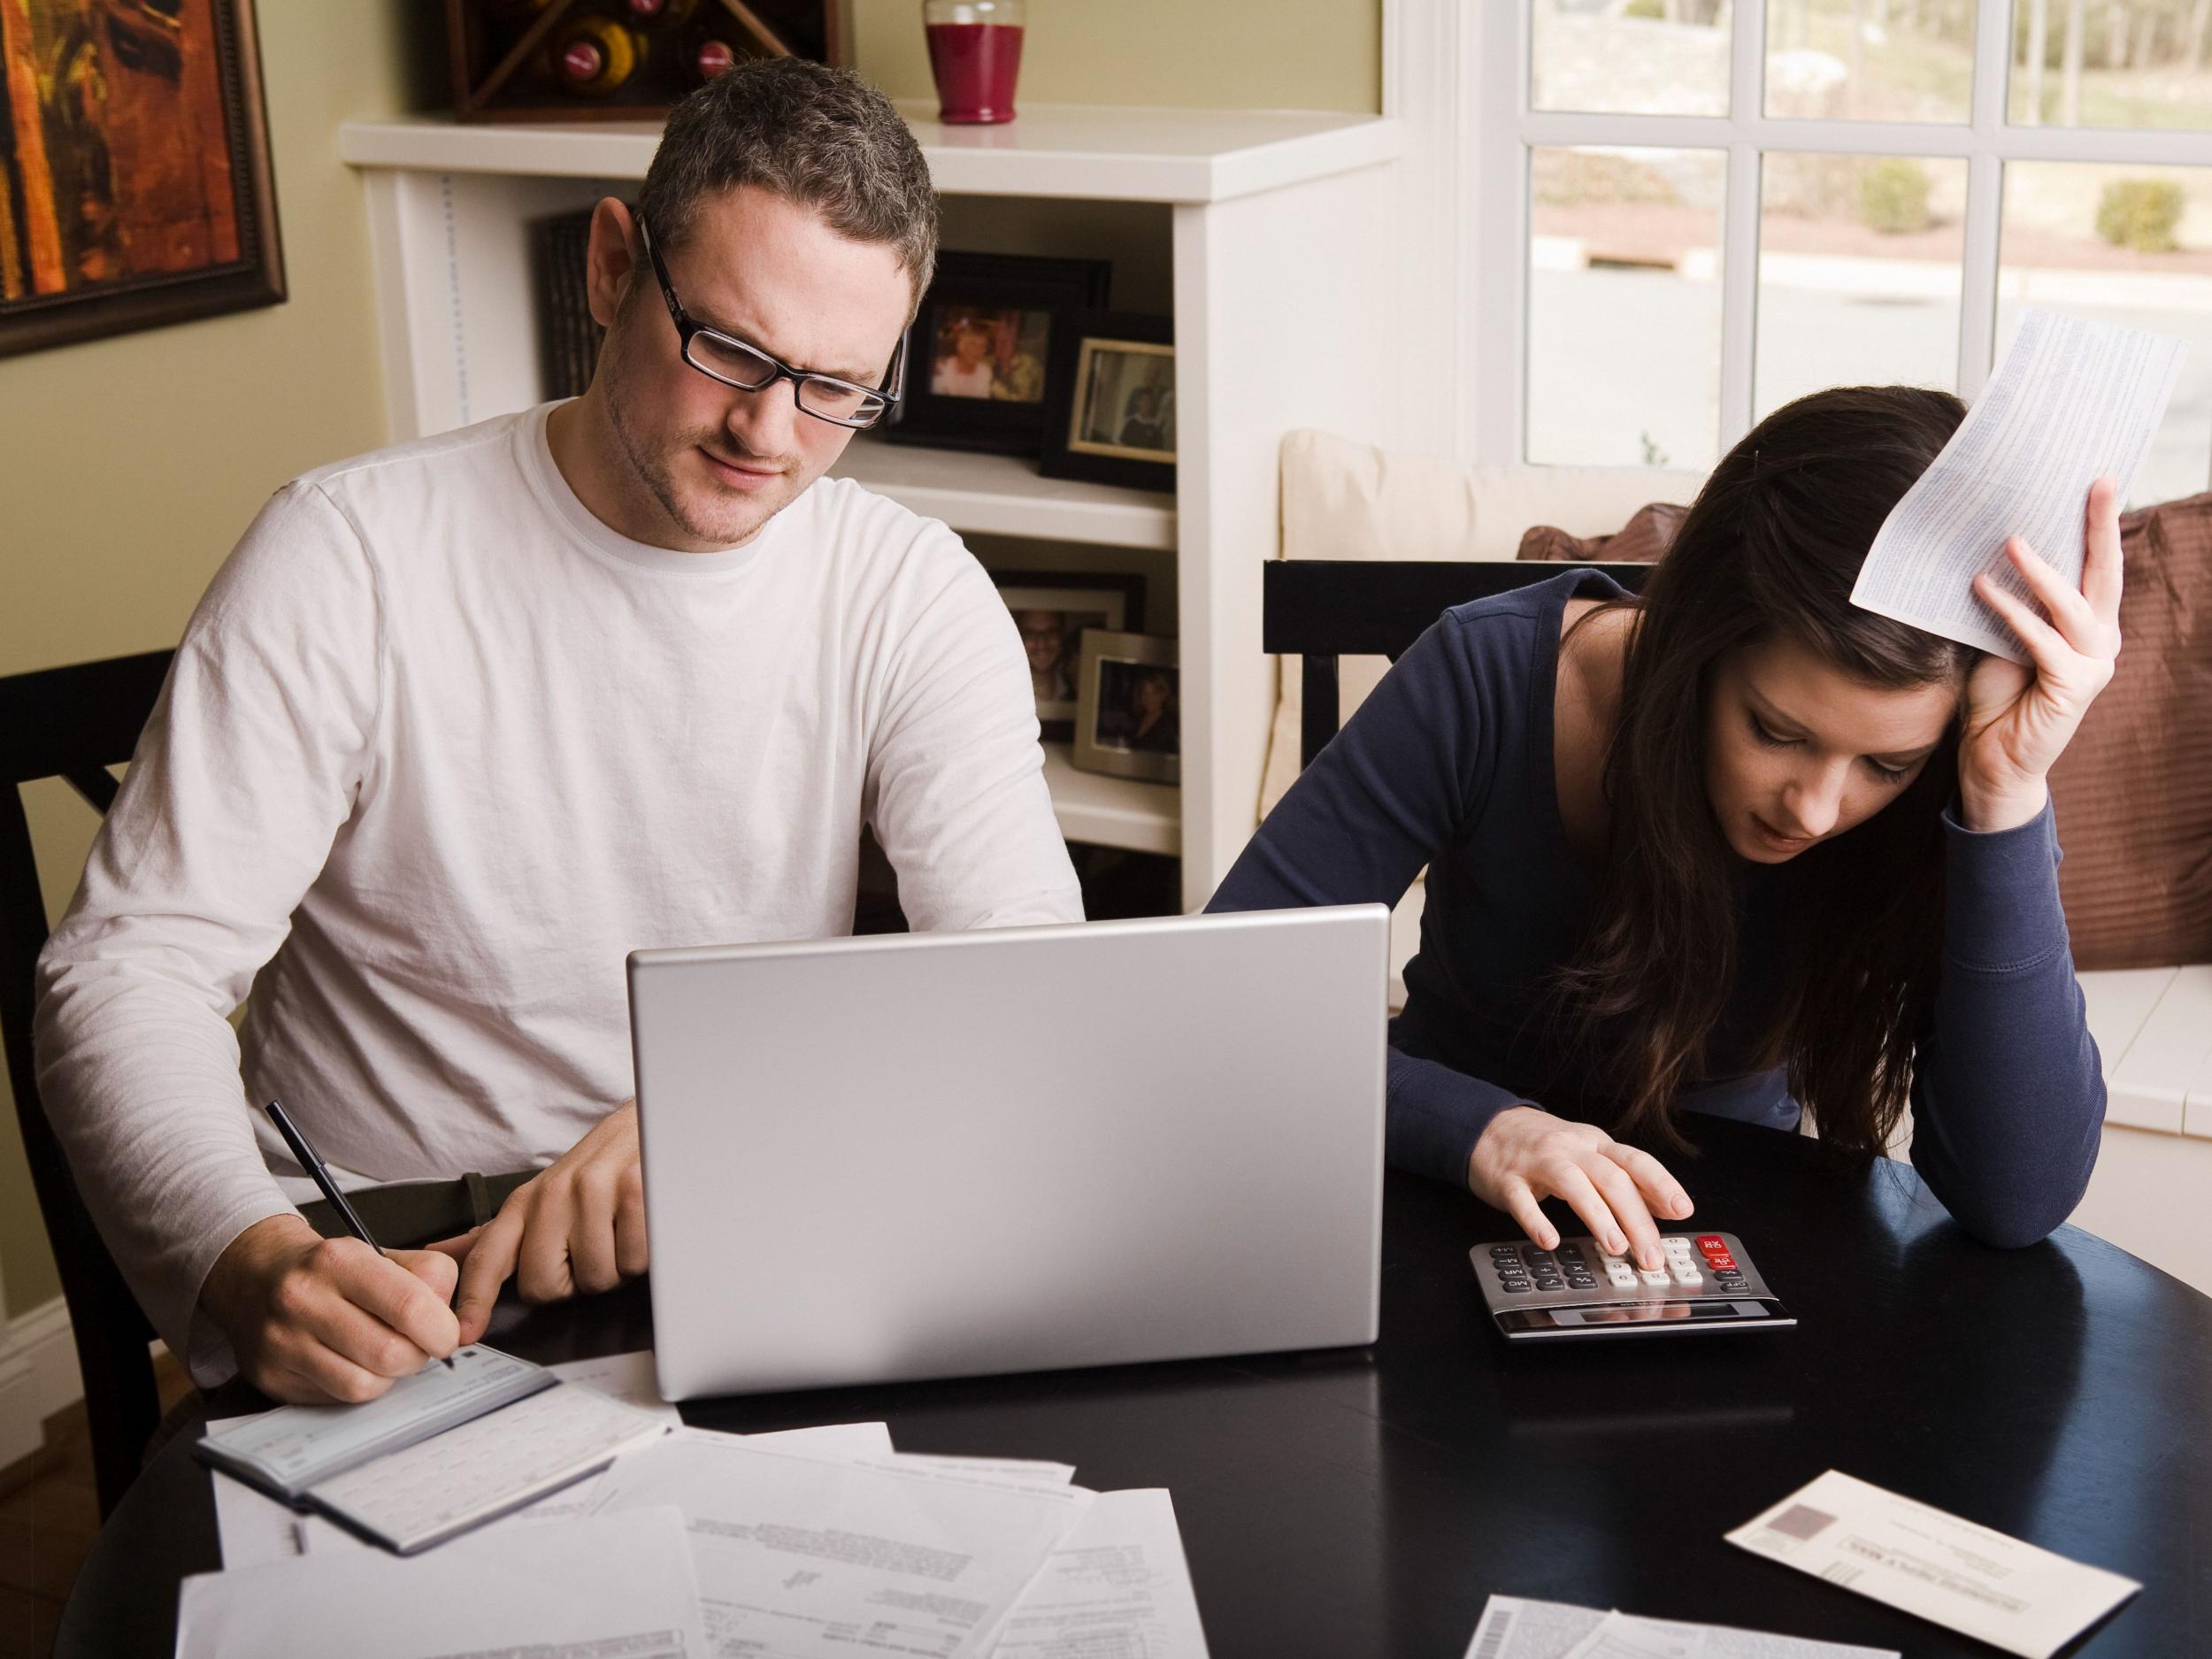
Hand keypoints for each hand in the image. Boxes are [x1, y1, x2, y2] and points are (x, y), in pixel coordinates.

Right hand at [201, 1214, 460, 1403]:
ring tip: (382, 1355)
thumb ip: (431, 1276)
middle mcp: (303, 1299)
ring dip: (387, 1377)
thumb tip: (455, 1322)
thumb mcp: (381, 1253)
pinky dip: (356, 1386)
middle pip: (389, 1354)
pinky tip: (351, 1363)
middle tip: (415, 1347)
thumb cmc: (329, 1270)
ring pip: (363, 1386)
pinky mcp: (271, 1377)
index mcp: (339, 1261)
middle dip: (416, 1357)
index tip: (446, 1336)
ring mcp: (282, 1342)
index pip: (410, 1306)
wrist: (257, 1277)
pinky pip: (335, 1399)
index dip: (441, 1330)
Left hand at [428, 1101, 646, 1343]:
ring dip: (615, 1269)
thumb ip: (497, 1233)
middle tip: (591, 1252)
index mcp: (526, 1201)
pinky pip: (633, 1261)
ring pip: (596, 1279)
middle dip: (573, 1283)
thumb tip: (443, 1252)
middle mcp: (553, 1194)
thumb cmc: (599, 1169)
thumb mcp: (542, 1197)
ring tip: (621, 1234)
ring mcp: (593, 1190)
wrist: (653, 1125)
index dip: (474, 1298)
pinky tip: (643, 1227)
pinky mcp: (635, 1191)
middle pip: (544, 1284)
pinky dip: (644, 1254)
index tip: (466, 1332)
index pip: (489, 1256)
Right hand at [1467, 1106, 1692, 1270]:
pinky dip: (1537, 1221)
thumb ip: (1626, 1179)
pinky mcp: (1508, 1180)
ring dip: (1598, 1216)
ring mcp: (1538, 1162)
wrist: (1489, 1128)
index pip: (1635, 1161)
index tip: (1682, 1210)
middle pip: (1611, 1178)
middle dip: (1636, 1219)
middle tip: (1650, 1254)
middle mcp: (1571, 1149)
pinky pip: (1522, 1200)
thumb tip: (1666, 1207)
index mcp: (1595, 1144)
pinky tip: (1549, 1240)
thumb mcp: (1590, 1155)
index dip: (1661, 1184)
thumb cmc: (1546, 1148)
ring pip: (1573, 1184)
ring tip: (1615, 1247)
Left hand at [1961, 478, 2123, 833]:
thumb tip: (1990, 546)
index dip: (2097, 522)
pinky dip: (2013, 614)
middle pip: (2105, 573)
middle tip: (2100, 480)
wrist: (1990, 761)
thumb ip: (2008, 599)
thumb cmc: (1995, 696)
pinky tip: (1983, 590)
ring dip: (2043, 571)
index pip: (2095, 564)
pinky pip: (2043, 641)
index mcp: (2087, 624)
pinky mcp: (2072, 688)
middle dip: (2101, 525)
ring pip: (2075, 605)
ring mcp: (2092, 664)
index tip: (2094, 478)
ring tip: (2012, 540)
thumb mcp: (1999, 636)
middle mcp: (2100, 639)